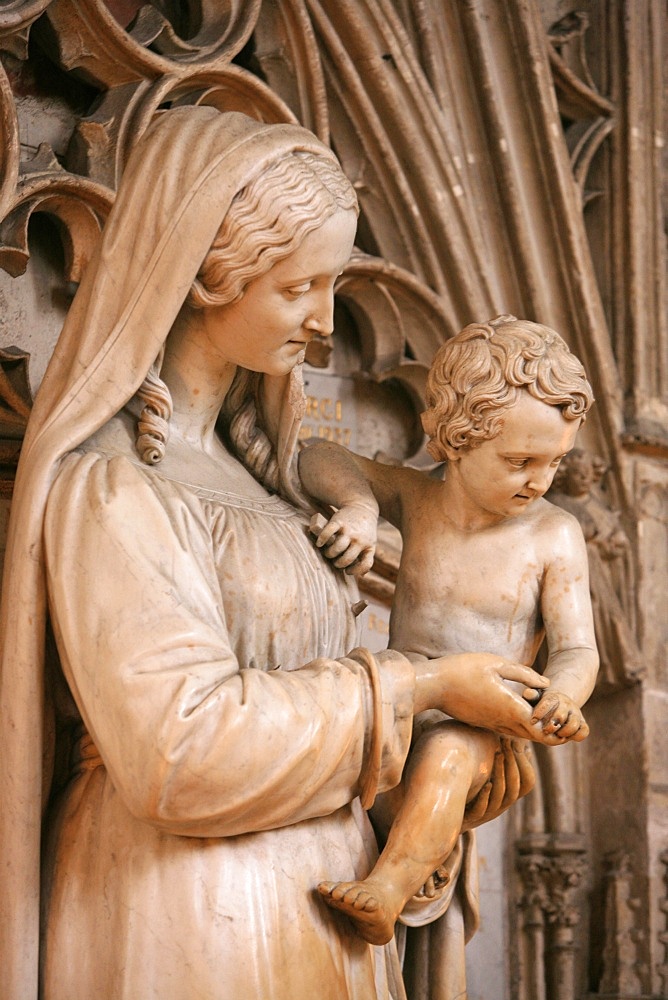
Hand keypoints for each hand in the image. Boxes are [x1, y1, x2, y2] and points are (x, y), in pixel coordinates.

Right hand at [309, 504, 377, 575]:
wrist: (363, 507)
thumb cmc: (365, 530)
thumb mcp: (371, 543)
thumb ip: (367, 557)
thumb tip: (363, 575)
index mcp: (368, 546)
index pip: (365, 564)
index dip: (355, 571)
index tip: (347, 571)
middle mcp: (359, 540)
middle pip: (346, 559)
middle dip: (337, 564)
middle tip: (334, 561)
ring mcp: (349, 531)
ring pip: (337, 548)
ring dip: (329, 553)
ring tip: (327, 552)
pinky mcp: (339, 522)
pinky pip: (328, 532)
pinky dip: (322, 539)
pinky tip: (319, 543)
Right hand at [411, 653, 574, 745]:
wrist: (433, 686)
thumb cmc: (463, 669)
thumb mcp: (496, 663)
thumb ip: (524, 674)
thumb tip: (547, 684)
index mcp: (510, 707)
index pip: (542, 726)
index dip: (556, 726)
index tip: (566, 719)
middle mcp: (502, 721)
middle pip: (534, 736)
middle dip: (551, 732)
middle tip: (562, 724)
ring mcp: (491, 724)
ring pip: (521, 735)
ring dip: (535, 729)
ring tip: (547, 718)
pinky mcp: (482, 723)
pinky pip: (507, 730)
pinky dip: (520, 726)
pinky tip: (522, 714)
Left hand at [462, 738, 534, 830]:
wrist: (448, 813)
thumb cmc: (470, 787)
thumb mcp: (488, 772)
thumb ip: (501, 758)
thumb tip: (517, 737)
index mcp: (507, 794)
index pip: (528, 782)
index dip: (525, 763)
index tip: (516, 741)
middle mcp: (501, 804)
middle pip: (515, 788)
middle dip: (513, 763)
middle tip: (507, 742)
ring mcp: (486, 812)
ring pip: (501, 797)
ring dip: (501, 775)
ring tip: (498, 755)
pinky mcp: (470, 817)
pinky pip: (481, 810)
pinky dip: (485, 798)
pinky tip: (486, 785)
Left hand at [531, 690, 588, 741]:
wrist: (558, 704)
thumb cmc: (541, 703)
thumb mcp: (535, 698)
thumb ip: (531, 696)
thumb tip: (528, 693)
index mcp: (554, 697)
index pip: (548, 703)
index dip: (540, 713)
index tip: (532, 721)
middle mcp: (567, 704)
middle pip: (560, 716)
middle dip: (550, 726)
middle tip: (545, 731)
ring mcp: (576, 714)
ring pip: (573, 725)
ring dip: (563, 733)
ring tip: (555, 735)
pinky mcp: (582, 723)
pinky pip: (584, 731)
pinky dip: (577, 736)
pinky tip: (565, 737)